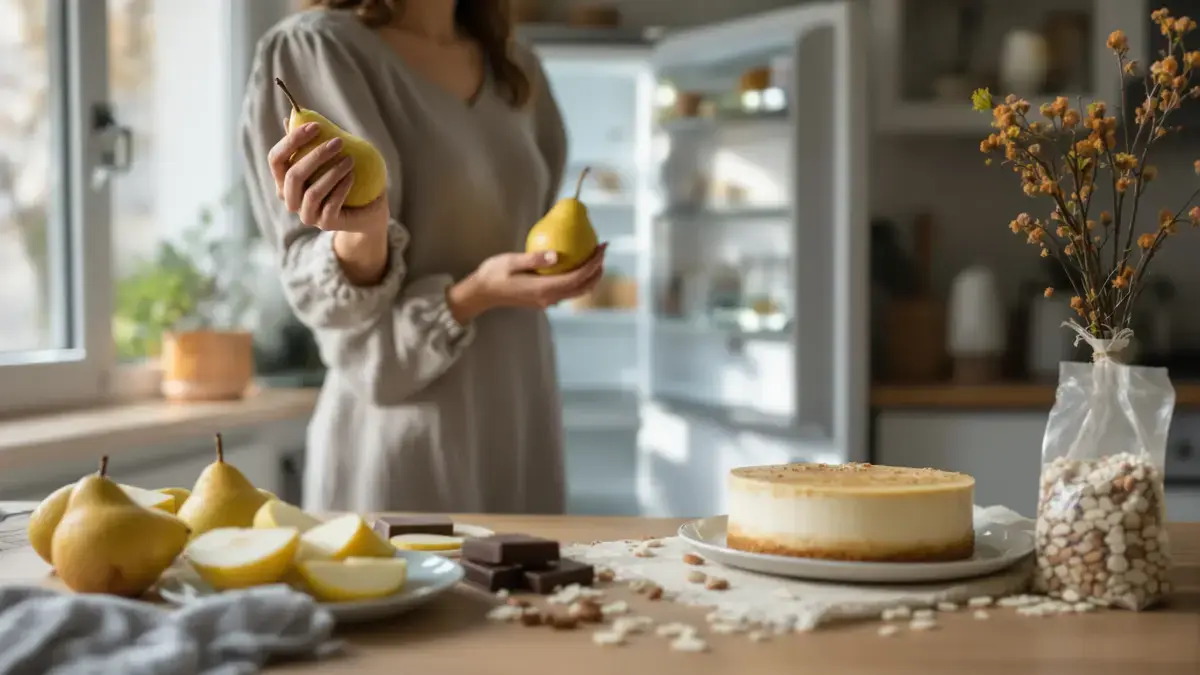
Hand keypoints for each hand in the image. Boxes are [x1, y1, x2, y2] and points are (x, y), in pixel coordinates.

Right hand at [267, 121, 386, 232]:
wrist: (367, 209)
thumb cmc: (344, 176)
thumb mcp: (329, 156)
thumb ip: (311, 139)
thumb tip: (294, 114)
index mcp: (284, 179)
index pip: (276, 159)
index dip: (291, 141)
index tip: (315, 126)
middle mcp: (290, 198)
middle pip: (293, 176)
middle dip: (316, 156)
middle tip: (339, 142)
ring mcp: (306, 214)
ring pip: (312, 192)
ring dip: (332, 173)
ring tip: (350, 160)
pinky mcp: (324, 224)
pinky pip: (330, 206)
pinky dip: (341, 189)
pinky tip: (352, 176)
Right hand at [448, 244, 607, 322]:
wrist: (481, 294)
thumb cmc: (493, 274)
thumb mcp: (511, 261)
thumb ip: (534, 259)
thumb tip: (556, 255)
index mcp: (543, 288)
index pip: (577, 277)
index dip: (593, 264)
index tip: (601, 248)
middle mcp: (548, 298)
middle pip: (582, 287)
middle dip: (597, 270)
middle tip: (602, 251)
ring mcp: (546, 301)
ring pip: (576, 292)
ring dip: (589, 277)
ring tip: (595, 259)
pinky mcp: (542, 300)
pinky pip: (567, 291)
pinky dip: (578, 280)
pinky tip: (576, 266)